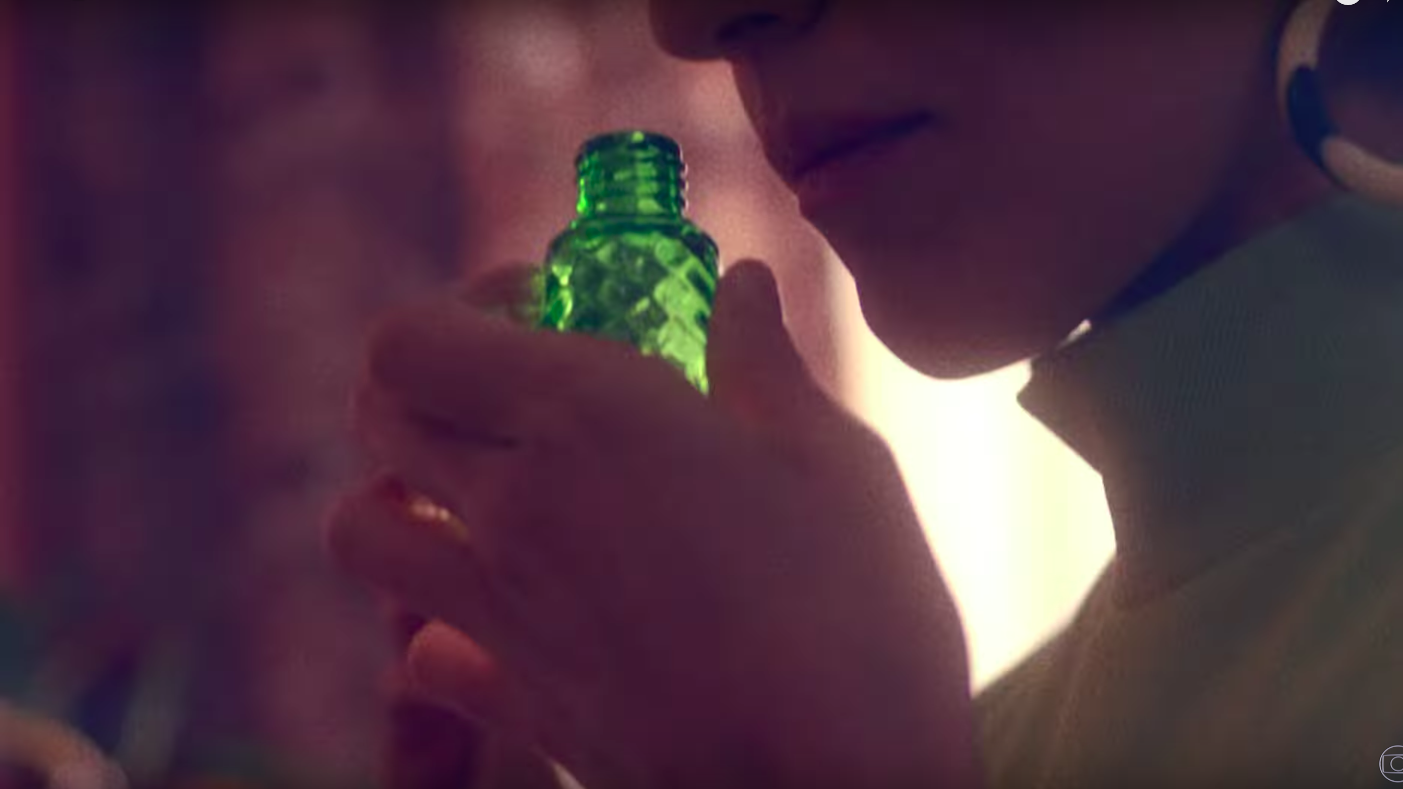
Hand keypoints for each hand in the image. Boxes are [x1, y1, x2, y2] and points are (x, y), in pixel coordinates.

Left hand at [327, 259, 982, 788]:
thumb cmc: (859, 612)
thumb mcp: (836, 461)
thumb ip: (765, 363)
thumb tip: (742, 286)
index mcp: (587, 418)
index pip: (414, 338)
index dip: (461, 304)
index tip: (539, 303)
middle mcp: (515, 505)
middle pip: (378, 415)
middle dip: (424, 378)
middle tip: (509, 379)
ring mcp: (502, 612)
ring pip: (362, 532)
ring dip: (399, 494)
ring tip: (479, 487)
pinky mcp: (519, 703)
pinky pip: (425, 652)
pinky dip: (442, 624)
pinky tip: (517, 609)